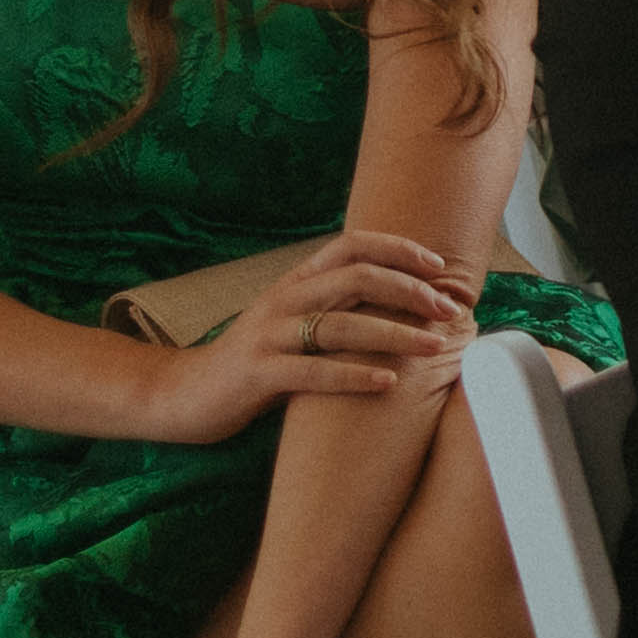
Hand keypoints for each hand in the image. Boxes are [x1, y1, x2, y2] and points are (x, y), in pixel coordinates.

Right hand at [143, 232, 481, 442]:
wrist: (186, 393)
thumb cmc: (257, 360)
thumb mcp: (296, 324)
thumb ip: (337, 308)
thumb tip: (407, 306)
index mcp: (296, 282)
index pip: (352, 245)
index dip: (399, 249)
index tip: (439, 266)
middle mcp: (284, 300)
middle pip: (357, 277)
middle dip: (411, 291)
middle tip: (450, 311)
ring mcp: (268, 335)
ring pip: (342, 324)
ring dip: (396, 334)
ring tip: (435, 346)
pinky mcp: (257, 373)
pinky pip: (313, 370)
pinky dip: (355, 374)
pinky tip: (388, 381)